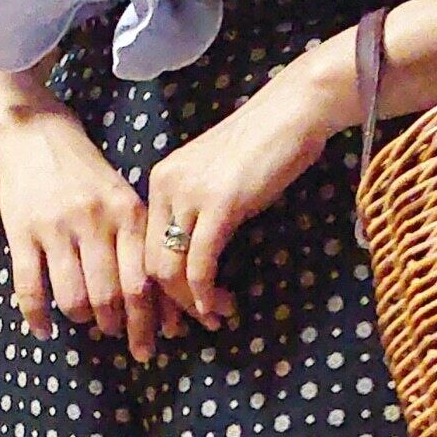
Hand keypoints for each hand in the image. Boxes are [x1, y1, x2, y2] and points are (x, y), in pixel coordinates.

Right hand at [0, 103, 185, 361]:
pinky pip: (31, 287)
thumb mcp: (123, 200)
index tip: (155, 342)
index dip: (150, 319)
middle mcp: (94, 221)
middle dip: (119, 327)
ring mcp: (56, 227)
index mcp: (127, 214)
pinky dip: (37, 316)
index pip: (144, 280)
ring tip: (87, 321)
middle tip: (120, 338)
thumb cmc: (88, 177)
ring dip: (83, 318)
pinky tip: (44, 330)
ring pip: (74, 297)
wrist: (38, 136)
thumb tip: (164, 301)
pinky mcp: (22, 231)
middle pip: (111, 295)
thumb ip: (140, 245)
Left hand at [143, 40, 359, 328]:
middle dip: (170, 303)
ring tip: (215, 317)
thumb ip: (200, 210)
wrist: (292, 112)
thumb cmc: (264, 145)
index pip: (144, 245)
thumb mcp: (218, 178)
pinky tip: (219, 307)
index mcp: (161, 180)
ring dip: (191, 304)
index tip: (179, 309)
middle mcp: (166, 186)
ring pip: (170, 269)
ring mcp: (190, 195)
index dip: (158, 285)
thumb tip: (199, 257)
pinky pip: (200, 264)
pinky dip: (207, 294)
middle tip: (193, 325)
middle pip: (149, 262)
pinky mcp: (220, 205)